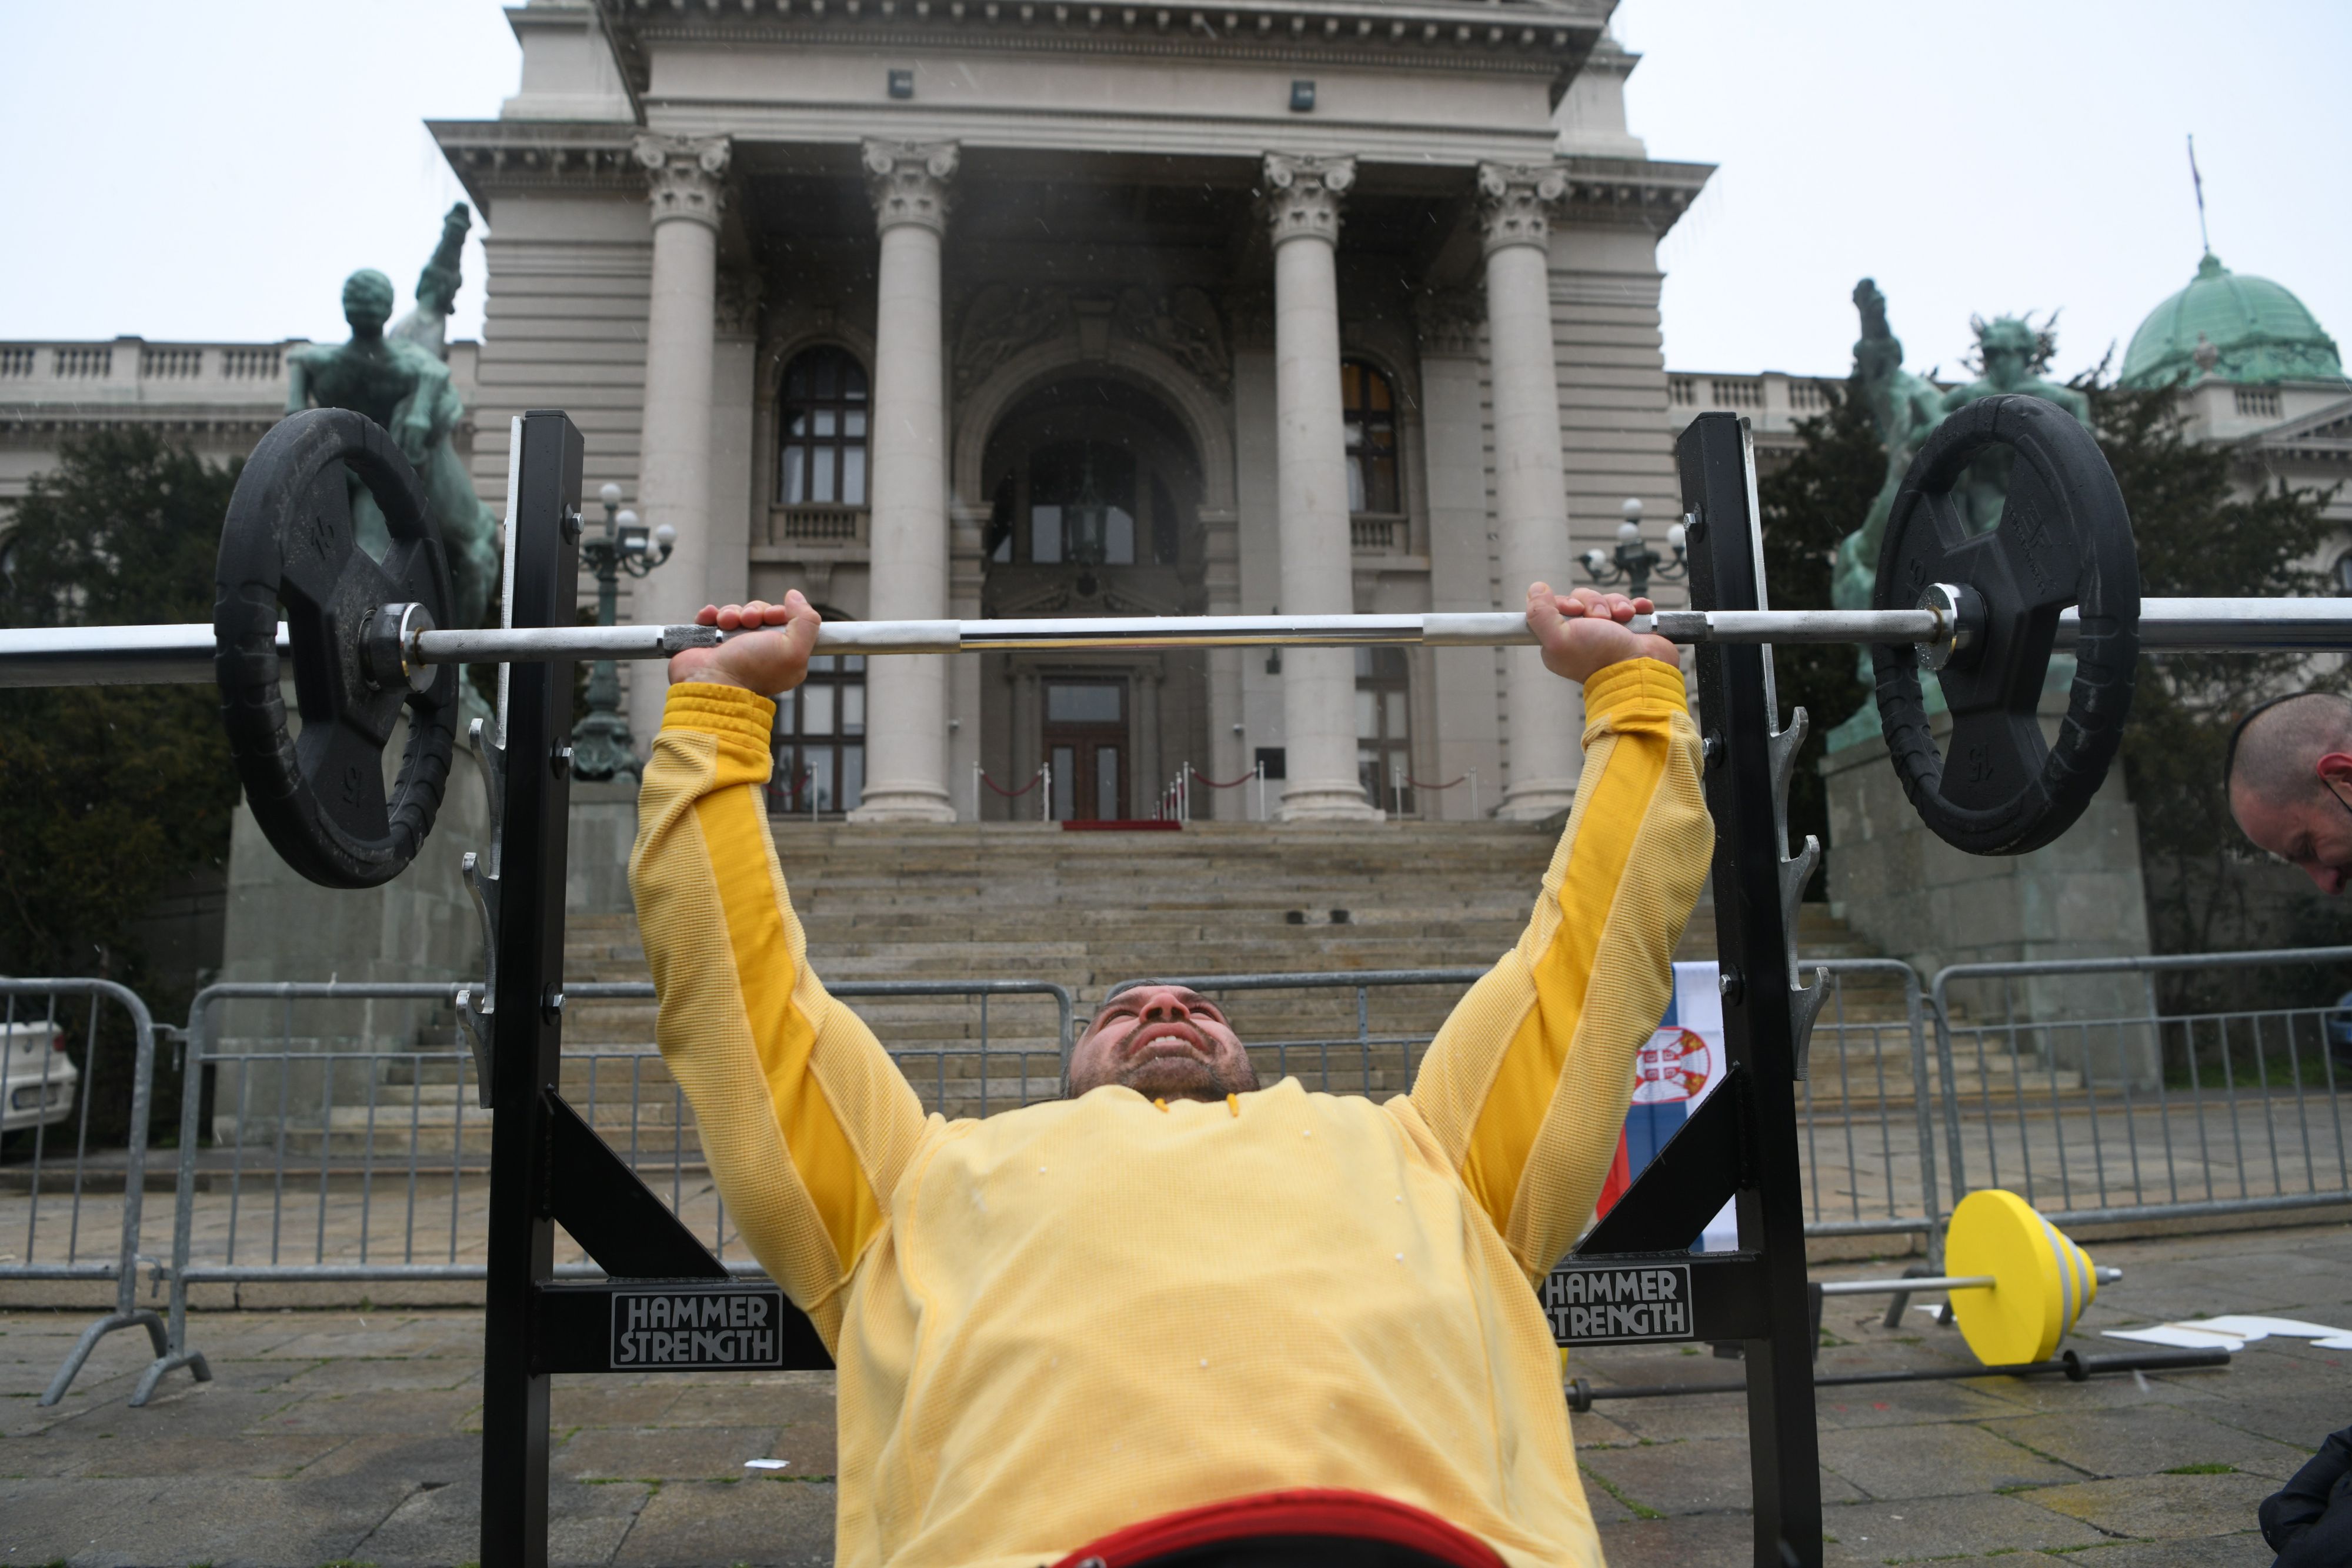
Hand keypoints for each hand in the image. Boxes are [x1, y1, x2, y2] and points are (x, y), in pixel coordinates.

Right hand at [667, 590, 822, 694]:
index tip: (770, 618)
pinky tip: (712, 622)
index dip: (777, 612)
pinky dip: (711, 616)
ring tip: (726, 624)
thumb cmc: (752, 671)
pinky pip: (713, 618)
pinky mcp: (712, 642)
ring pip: (736, 613)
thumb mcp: (794, 649)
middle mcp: (759, 649)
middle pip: (760, 613)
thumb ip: (806, 621)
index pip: (784, 620)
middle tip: (748, 622)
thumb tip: (796, 597)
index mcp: (782, 653)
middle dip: (753, 611)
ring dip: (731, 613)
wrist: (712, 682)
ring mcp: (734, 645)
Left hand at [1527, 582, 1679, 684]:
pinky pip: (1629, 604)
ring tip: (1623, 618)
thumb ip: (1540, 614)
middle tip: (1602, 620)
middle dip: (1595, 604)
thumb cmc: (1600, 657)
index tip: (1575, 611)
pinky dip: (1635, 607)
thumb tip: (1535, 589)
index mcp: (1560, 640)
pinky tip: (1636, 613)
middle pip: (1583, 599)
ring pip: (1606, 600)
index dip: (1567, 602)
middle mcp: (1582, 635)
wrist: (1641, 668)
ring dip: (1617, 605)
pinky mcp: (1629, 627)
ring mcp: (1606, 631)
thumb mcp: (1559, 638)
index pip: (1556, 606)